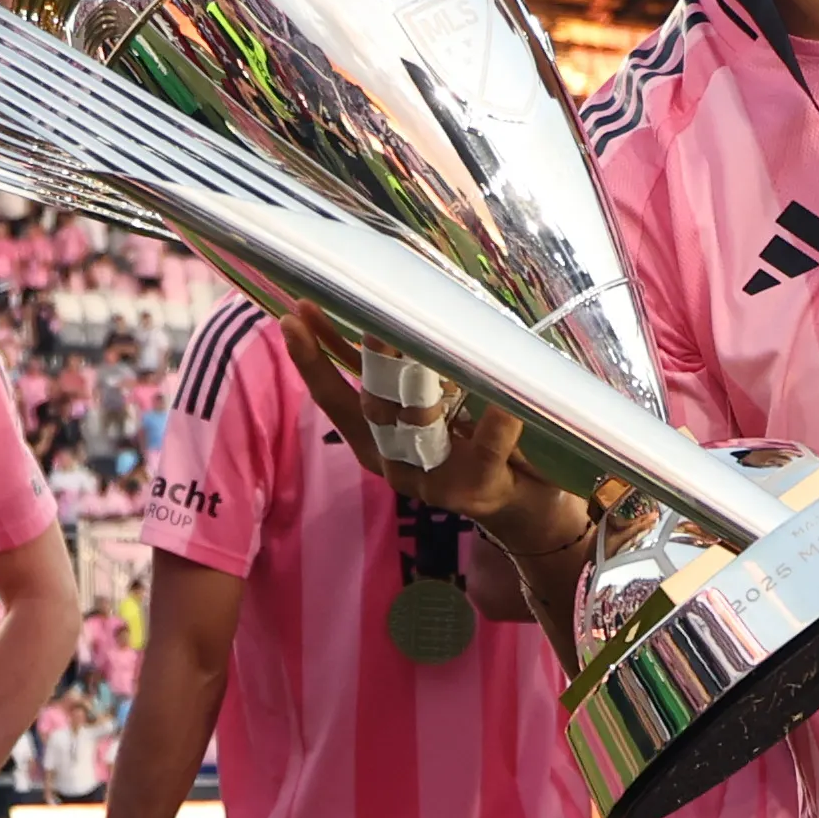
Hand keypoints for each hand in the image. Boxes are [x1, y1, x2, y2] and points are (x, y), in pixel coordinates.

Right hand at [272, 306, 586, 558]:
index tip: (292, 320)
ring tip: (399, 334)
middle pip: (368, 408)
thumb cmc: (477, 450)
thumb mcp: (434, 411)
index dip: (313, 361)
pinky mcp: (480, 487)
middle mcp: (396, 463)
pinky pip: (489, 451)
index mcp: (377, 443)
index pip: (335, 399)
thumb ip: (408, 373)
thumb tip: (385, 311)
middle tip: (340, 308)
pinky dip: (500, 426)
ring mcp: (434, 478)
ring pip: (416, 426)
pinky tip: (508, 401)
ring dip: (410, 381)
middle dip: (355, 356)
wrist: (526, 510)